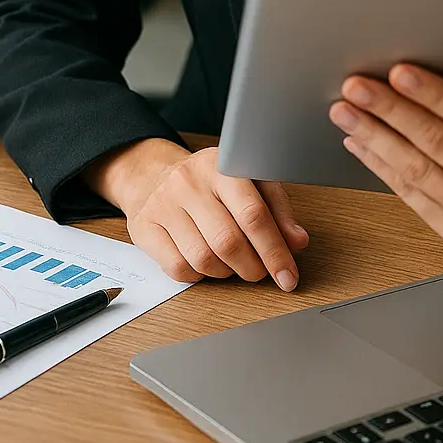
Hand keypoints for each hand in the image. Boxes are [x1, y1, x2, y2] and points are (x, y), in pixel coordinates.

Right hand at [82, 138, 308, 288]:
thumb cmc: (211, 183)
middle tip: (261, 272)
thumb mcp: (250, 182)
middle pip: (228, 241)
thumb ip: (277, 209)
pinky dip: (199, 276)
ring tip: (234, 264)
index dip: (275, 251)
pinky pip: (178, 267)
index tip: (288, 275)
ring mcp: (164, 204)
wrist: (155, 175)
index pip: (253, 214)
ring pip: (203, 258)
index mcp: (223, 166)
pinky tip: (207, 264)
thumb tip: (297, 242)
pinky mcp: (145, 227)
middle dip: (253, 267)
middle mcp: (190, 182)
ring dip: (227, 273)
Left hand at [328, 52, 442, 251]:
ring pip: (416, 170)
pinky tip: (360, 142)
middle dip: (391, 111)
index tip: (401, 72)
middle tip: (358, 86)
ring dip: (375, 138)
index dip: (435, 95)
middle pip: (436, 143)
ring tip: (346, 111)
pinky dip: (381, 167)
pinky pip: (411, 196)